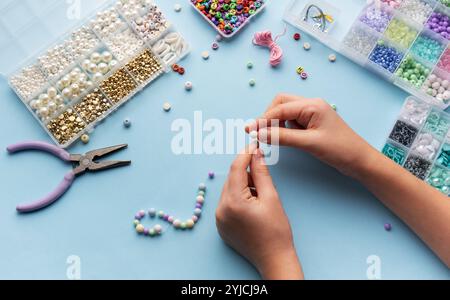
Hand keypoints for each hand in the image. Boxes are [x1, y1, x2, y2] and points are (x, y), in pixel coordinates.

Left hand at [216, 143, 303, 279]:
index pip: (236, 169)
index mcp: (233, 202)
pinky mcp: (221, 226)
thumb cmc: (276, 231)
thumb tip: (256, 153)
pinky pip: (227, 203)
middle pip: (231, 179)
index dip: (245, 154)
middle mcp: (221, 210)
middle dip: (245, 171)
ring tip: (260, 193)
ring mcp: (219, 219)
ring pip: (229, 190)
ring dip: (242, 185)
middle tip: (262, 171)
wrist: (274, 259)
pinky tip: (253, 203)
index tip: (253, 144)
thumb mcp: (271, 198)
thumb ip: (262, 173)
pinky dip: (238, 197)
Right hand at [247, 94, 376, 177]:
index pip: (279, 109)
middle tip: (261, 134)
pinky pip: (292, 121)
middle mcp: (310, 105)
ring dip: (276, 123)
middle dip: (268, 117)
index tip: (249, 131)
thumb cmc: (340, 149)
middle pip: (280, 103)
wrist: (360, 160)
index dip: (262, 120)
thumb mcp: (309, 143)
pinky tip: (286, 138)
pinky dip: (284, 128)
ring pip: (285, 112)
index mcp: (312, 105)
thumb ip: (282, 137)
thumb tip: (258, 133)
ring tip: (275, 138)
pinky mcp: (312, 123)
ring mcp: (311, 113)